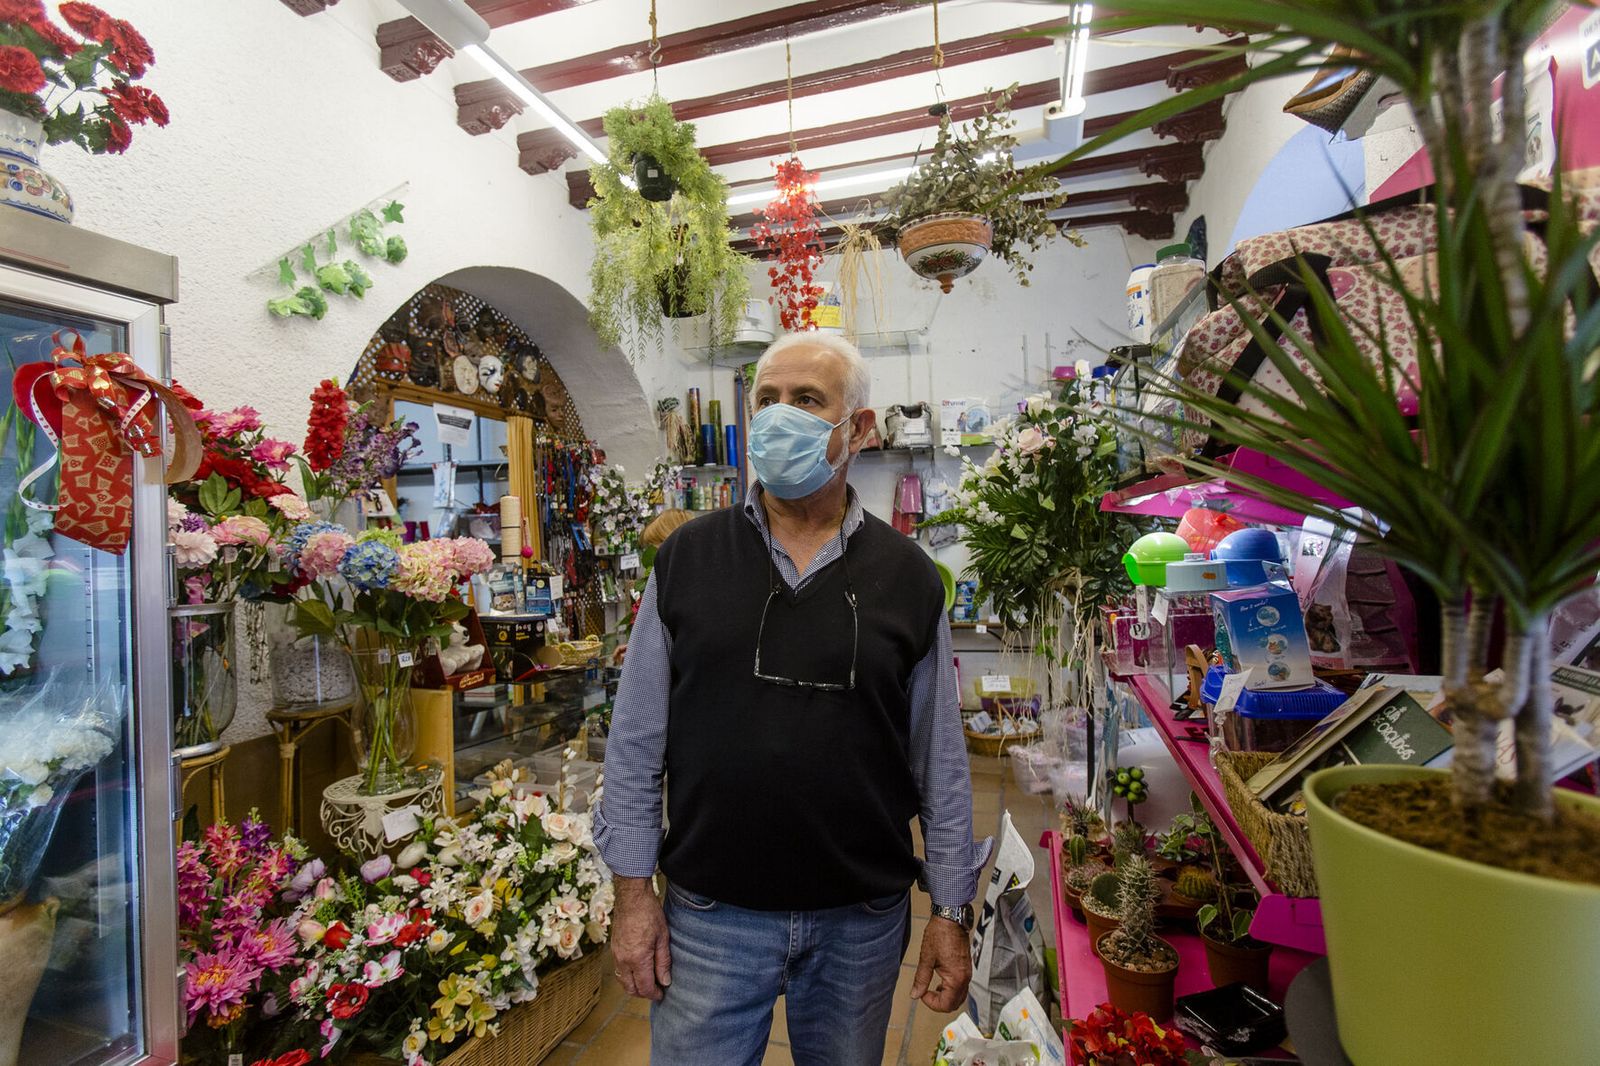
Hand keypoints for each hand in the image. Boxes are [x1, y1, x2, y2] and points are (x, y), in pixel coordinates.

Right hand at [611, 876, 671, 1000]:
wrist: (631, 897)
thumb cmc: (649, 913)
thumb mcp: (663, 938)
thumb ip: (663, 962)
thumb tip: (665, 981)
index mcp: (638, 959)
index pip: (644, 987)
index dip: (654, 994)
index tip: (662, 994)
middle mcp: (624, 960)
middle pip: (630, 988)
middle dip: (643, 993)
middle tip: (656, 990)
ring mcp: (616, 954)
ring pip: (622, 981)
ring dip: (634, 986)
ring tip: (648, 981)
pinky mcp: (613, 948)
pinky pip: (618, 970)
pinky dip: (627, 976)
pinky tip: (638, 970)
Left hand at [911, 915, 971, 1012]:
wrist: (951, 918)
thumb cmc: (940, 934)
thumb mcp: (926, 958)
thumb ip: (921, 979)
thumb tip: (916, 994)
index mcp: (956, 978)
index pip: (946, 1004)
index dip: (931, 1003)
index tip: (922, 994)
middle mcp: (965, 978)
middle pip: (955, 1004)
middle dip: (939, 1003)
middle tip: (926, 994)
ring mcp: (967, 973)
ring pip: (959, 996)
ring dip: (945, 997)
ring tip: (931, 989)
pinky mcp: (966, 967)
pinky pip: (961, 986)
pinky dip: (950, 990)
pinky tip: (940, 982)